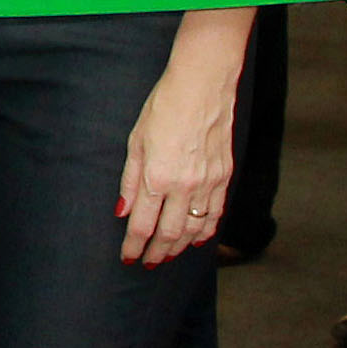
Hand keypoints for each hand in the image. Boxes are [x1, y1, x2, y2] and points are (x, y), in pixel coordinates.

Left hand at [115, 54, 237, 268]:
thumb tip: (122, 211)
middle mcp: (184, 186)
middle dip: (156, 253)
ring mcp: (208, 183)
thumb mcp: (136, 140)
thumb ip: (130, 180)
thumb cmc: (165, 106)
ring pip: (194, 229)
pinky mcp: (224, 175)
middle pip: (168, 234)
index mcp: (157, 177)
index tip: (128, 258)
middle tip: (147, 263)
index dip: (134, 246)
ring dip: (179, 247)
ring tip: (168, 256)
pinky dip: (206, 231)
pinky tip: (198, 240)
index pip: (142, 226)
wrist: (203, 84)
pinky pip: (216, 213)